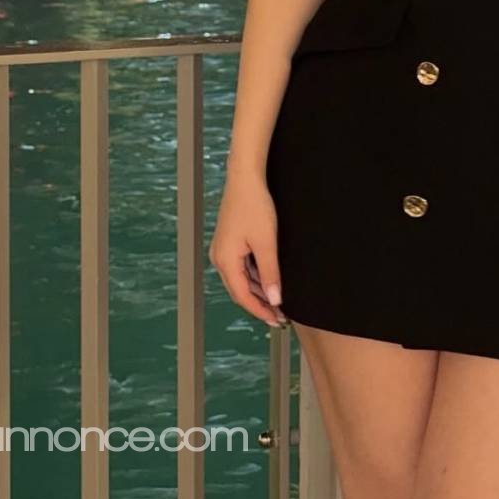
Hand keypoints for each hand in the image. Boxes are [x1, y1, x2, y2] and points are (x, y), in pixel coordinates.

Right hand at [209, 173, 286, 327]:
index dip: (260, 311)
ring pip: (241, 279)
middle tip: (279, 315)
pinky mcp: (229, 242)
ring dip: (258, 291)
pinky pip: (241, 267)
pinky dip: (255, 277)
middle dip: (259, 304)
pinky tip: (268, 280)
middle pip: (240, 290)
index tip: (276, 320)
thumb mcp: (266, 242)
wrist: (245, 178)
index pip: (242, 296)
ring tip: (277, 300)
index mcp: (225, 260)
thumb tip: (274, 299)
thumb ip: (270, 273)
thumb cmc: (254, 205)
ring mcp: (223, 250)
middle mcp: (219, 258)